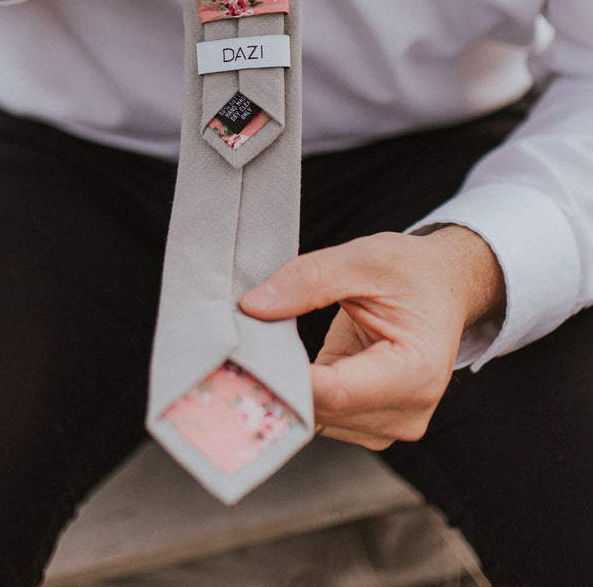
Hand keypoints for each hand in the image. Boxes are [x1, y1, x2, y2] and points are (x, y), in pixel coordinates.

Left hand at [240, 226, 504, 448]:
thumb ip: (308, 280)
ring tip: (271, 346)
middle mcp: (409, 410)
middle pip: (322, 411)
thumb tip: (253, 307)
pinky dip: (301, 391)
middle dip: (279, 379)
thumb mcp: (362, 258)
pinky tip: (288, 363)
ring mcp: (392, 424)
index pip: (335, 392)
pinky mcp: (371, 425)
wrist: (443, 286)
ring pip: (316, 419)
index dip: (283, 377)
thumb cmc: (411, 271)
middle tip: (241, 344)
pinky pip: (321, 415)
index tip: (240, 356)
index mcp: (417, 370)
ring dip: (288, 388)